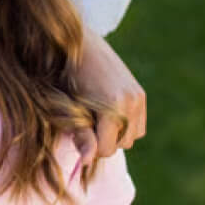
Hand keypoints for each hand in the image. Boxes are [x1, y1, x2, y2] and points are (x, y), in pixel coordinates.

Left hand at [70, 34, 147, 166]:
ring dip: (115, 133)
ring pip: (131, 137)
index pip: (106, 149)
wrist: (77, 44)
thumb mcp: (68, 106)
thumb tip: (87, 161)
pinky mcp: (140, 94)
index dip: (89, 146)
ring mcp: (138, 97)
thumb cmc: (63, 76)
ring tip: (95, 114)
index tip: (77, 129)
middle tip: (85, 118)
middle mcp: (131, 102)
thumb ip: (81, 134)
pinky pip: (138, 125)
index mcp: (113, 106)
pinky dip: (125, 125)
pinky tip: (107, 112)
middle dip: (102, 139)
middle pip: (121, 145)